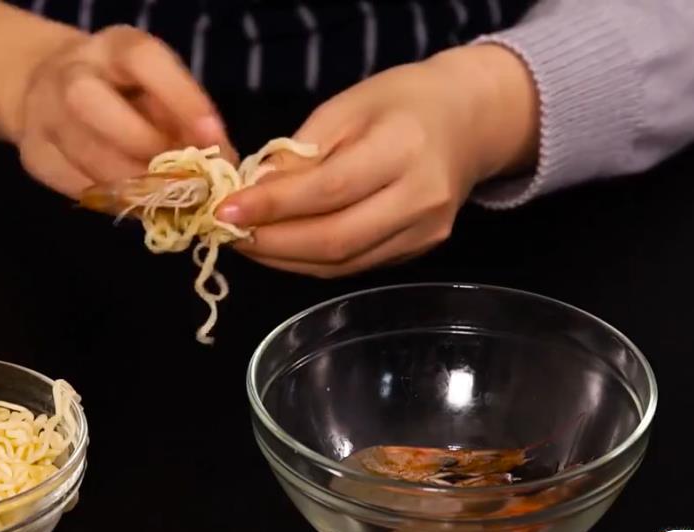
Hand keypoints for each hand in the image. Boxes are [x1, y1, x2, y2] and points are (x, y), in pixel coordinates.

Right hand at [5, 25, 234, 200]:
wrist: (50, 90)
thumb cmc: (126, 93)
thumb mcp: (159, 90)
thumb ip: (186, 119)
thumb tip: (223, 163)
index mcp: (114, 47)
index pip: (144, 59)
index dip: (181, 99)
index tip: (213, 138)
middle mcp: (70, 73)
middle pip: (90, 103)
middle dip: (142, 146)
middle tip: (182, 177)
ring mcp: (43, 114)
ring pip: (83, 154)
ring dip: (133, 186)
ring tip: (169, 200)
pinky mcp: (35, 155)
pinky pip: (77, 186)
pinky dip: (115, 202)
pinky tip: (141, 205)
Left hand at [218, 44, 537, 277]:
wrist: (468, 121)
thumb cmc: (402, 103)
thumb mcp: (346, 106)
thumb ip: (299, 152)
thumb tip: (251, 192)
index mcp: (403, 148)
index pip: (329, 190)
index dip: (273, 206)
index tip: (226, 209)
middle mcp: (420, 198)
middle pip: (335, 239)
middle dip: (272, 243)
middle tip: (228, 233)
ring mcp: (424, 232)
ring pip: (342, 264)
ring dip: (286, 259)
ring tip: (247, 242)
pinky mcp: (419, 251)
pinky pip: (355, 266)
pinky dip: (311, 263)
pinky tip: (283, 248)